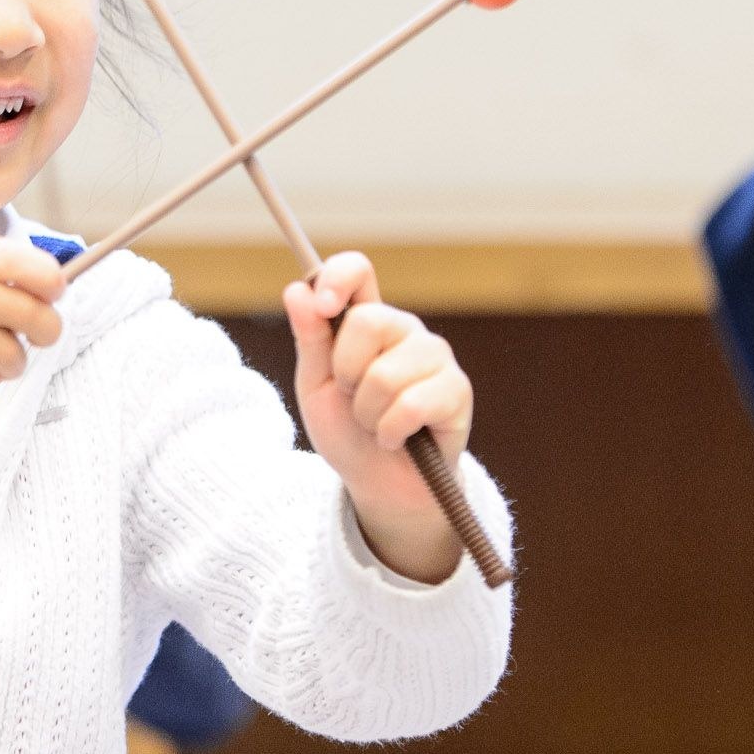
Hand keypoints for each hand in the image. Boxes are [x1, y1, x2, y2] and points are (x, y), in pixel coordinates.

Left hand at [283, 251, 472, 583]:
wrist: (379, 484)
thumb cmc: (346, 431)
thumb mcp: (315, 386)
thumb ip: (309, 337)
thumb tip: (297, 290)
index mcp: (366, 319)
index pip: (357, 269)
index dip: (338, 278)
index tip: (324, 307)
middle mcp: (404, 328)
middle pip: (368, 320)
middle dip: (346, 372)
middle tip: (353, 398)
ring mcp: (435, 356)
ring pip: (385, 373)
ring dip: (368, 413)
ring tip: (376, 424)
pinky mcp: (457, 390)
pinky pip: (412, 405)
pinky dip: (390, 432)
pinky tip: (396, 439)